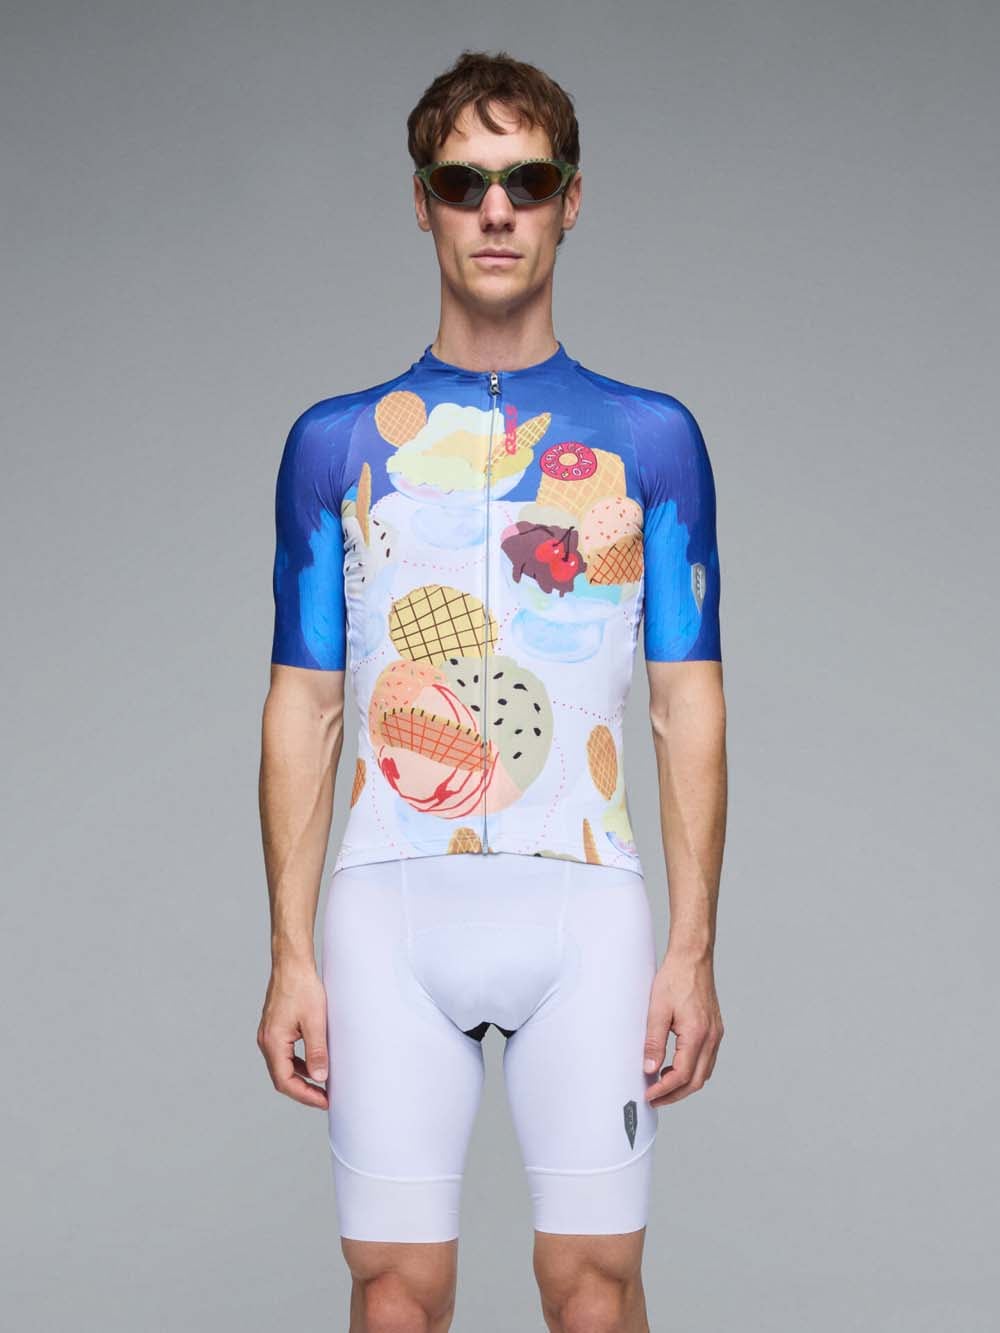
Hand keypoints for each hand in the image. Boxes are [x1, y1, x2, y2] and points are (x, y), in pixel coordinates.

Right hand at [257, 960, 329, 1109]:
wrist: (292, 964)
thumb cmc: (302, 988)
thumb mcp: (315, 1021)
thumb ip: (317, 1051)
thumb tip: (320, 1078)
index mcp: (273, 1042)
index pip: (285, 1081)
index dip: (305, 1095)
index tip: (324, 1101)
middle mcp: (266, 1041)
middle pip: (282, 1077)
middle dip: (303, 1090)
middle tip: (325, 1098)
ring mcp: (269, 1035)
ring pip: (283, 1066)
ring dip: (301, 1077)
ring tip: (322, 1084)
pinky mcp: (274, 1029)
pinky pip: (285, 1054)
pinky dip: (299, 1063)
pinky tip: (314, 1063)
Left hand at [642, 950, 723, 1106]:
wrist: (693, 958)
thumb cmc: (675, 978)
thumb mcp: (657, 1009)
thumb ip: (653, 1041)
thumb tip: (649, 1068)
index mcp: (697, 1034)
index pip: (682, 1075)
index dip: (664, 1090)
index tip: (650, 1095)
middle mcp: (711, 1037)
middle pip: (697, 1081)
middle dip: (675, 1094)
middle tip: (655, 1097)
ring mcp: (715, 1034)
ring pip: (704, 1073)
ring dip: (685, 1084)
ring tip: (662, 1085)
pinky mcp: (714, 1030)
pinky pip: (707, 1060)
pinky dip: (692, 1070)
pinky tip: (676, 1067)